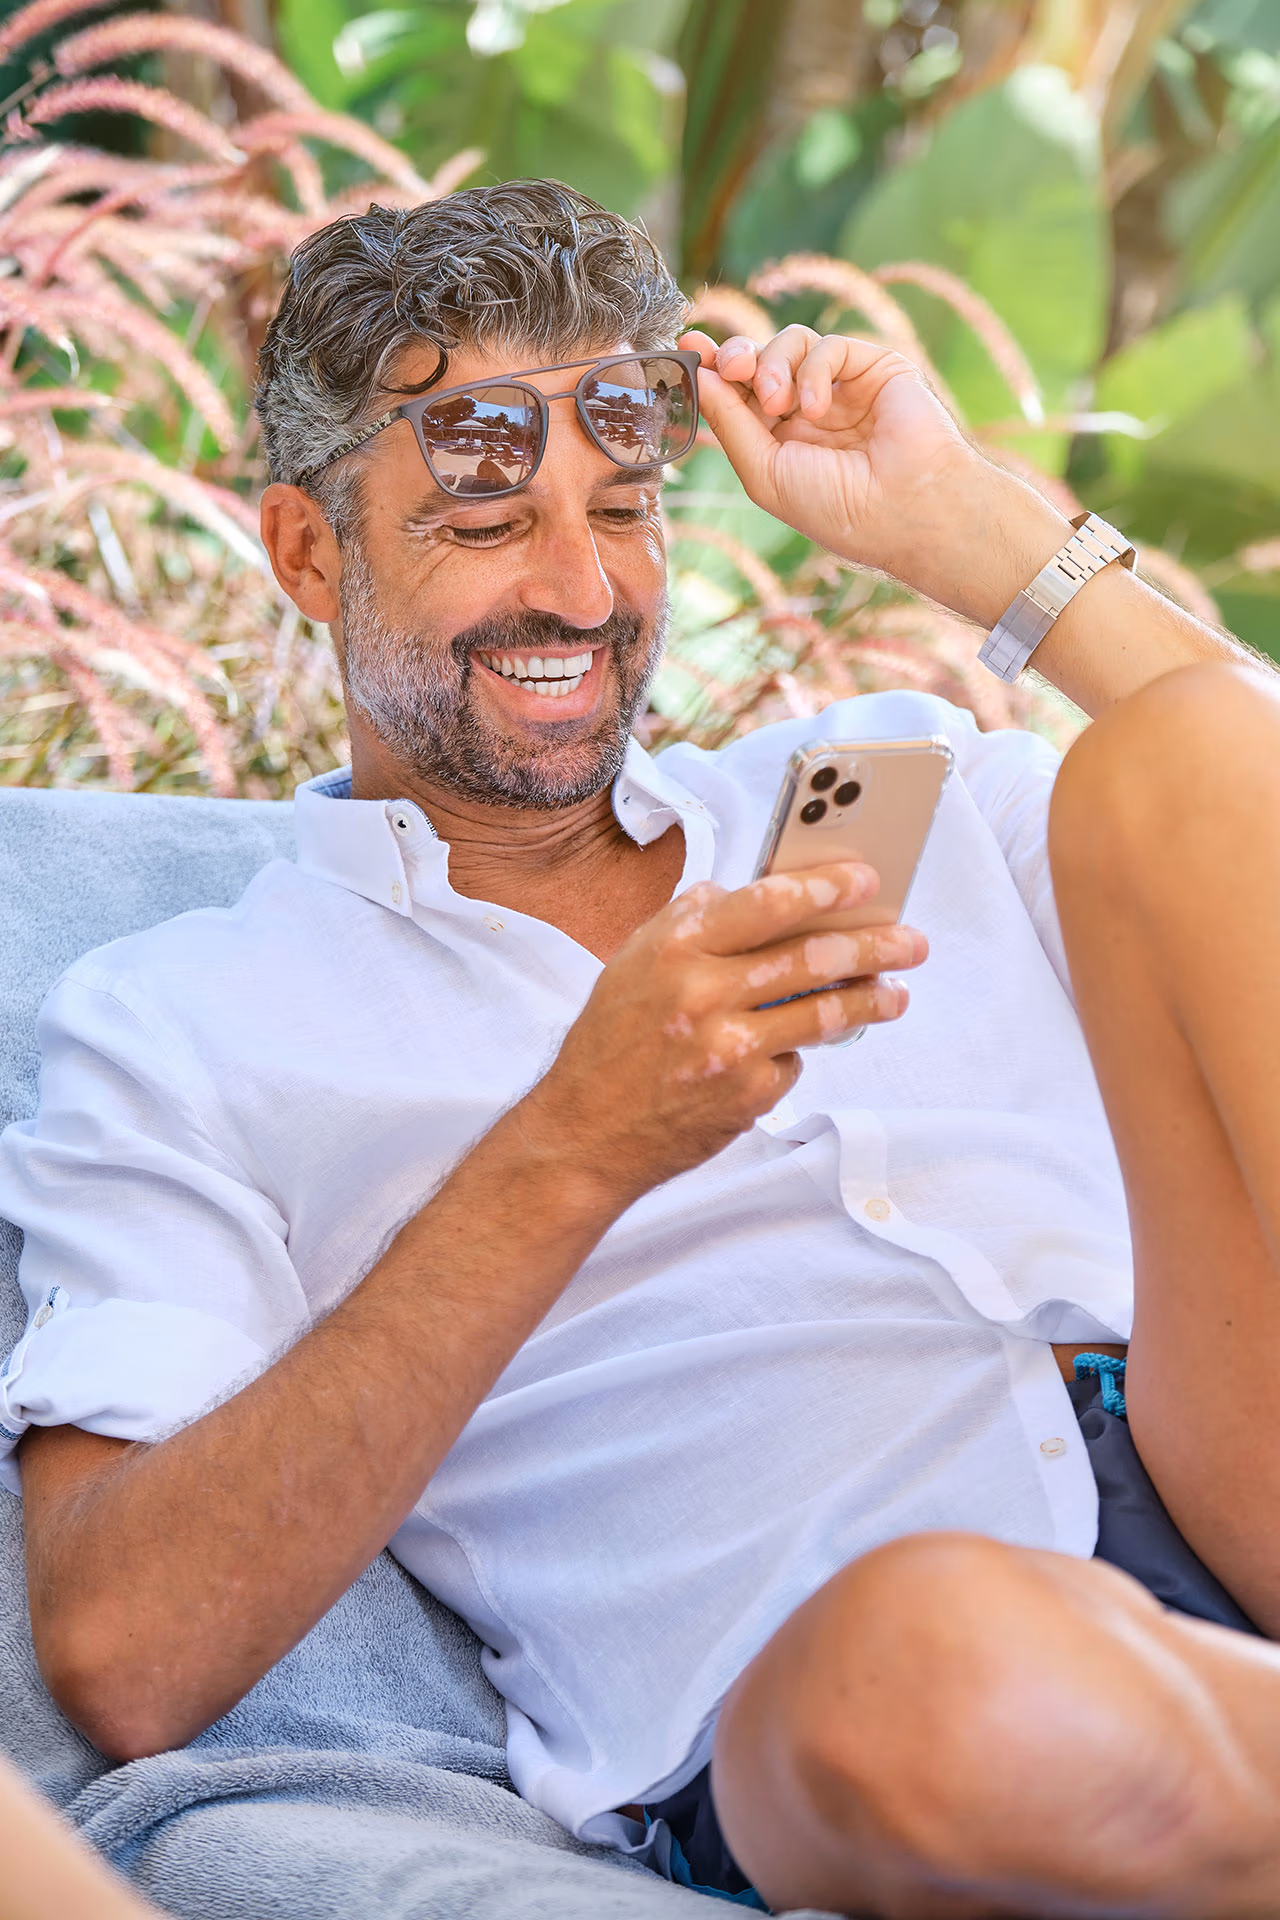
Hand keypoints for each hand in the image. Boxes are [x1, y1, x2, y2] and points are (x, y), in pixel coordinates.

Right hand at [518, 861, 926, 1208]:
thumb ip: (690, 923)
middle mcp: (703, 994)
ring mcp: (729, 1048)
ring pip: (823, 1013)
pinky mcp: (747, 1095)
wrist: (586, 1132)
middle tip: (911, 941)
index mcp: (676, 949)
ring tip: (895, 995)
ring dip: (870, 1001)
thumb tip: (751, 892)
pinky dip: (797, 1052)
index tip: (866, 881)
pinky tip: (792, 1050)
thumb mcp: (633, 964)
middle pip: (811, 956)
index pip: (767, 903)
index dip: (825, 887)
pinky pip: (795, 1061)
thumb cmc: (611, 1043)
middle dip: (873, 946)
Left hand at [681, 326, 1069, 626]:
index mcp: (782, 439)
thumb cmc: (838, 509)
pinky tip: (817, 408)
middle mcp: (809, 410)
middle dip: (737, 357)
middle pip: (759, 359)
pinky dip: (814, 371)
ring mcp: (842, 387)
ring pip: (791, 343)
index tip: (688, 345)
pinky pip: (829, 346)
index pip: (738, 392)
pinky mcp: (874, 366)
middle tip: (728, 365)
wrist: (907, 510)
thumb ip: (730, 424)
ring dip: (773, 365)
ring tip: (777, 401)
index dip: (712, 368)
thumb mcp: (765, 473)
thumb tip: (699, 376)